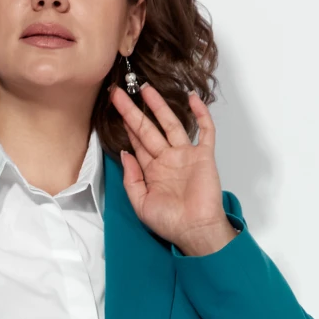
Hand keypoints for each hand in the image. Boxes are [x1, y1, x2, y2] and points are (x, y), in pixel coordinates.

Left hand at [108, 81, 236, 256]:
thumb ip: (131, 179)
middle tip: (118, 92)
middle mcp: (167, 159)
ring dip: (158, 106)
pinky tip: (192, 98)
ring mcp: (185, 155)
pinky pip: (205, 130)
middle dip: (133, 111)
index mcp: (152, 170)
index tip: (113, 108)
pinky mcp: (203, 155)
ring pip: (170, 124)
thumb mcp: (140, 203)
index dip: (125, 125)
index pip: (136, 142)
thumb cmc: (169, 222)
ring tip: (145, 88)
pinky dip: (200, 113)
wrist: (195, 230)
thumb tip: (124, 154)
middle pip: (148, 128)